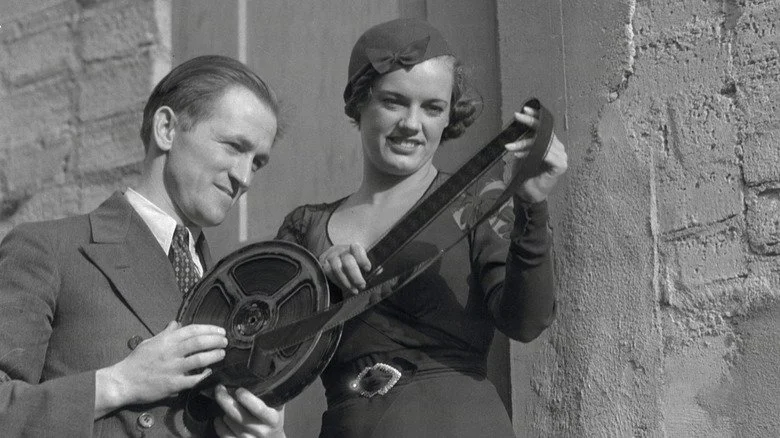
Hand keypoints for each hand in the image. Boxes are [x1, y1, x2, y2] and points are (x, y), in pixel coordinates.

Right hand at [95, 321, 226, 417]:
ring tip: (222, 353)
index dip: (209, 329)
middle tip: (225, 341)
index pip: (192, 330)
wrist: (123, 382)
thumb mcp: (150, 342)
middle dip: (215, 340)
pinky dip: (204, 375)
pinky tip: (211, 372)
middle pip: (199, 342)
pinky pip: (193, 379)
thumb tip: (176, 323)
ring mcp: (172, 368)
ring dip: (214, 355)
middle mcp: (171, 352)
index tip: (220, 330)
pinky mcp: (172, 384)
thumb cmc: (137, 361)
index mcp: (166, 340)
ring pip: (199, 359)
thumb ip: (166, 333)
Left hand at [213, 384, 285, 437]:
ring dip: (225, 410)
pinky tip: (220, 417)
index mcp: (272, 419)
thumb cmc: (272, 421)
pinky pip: (222, 433)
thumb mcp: (277, 407)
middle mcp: (260, 431)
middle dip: (225, 399)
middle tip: (220, 388)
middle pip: (237, 415)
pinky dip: (219, 423)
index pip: (258, 408)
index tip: (238, 389)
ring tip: (226, 402)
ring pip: (228, 421)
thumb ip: (269, 395)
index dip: (247, 398)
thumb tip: (254, 377)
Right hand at [318, 243, 371, 294]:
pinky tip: (345, 288)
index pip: (357, 249)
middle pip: (348, 261)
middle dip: (355, 275)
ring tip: (354, 290)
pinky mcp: (323, 263)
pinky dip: (338, 282)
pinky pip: (329, 273)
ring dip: (346, 282)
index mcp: (353, 247)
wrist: (337, 258)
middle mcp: (341, 249)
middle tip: (362, 285)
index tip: (368, 269)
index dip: (362, 259)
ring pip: (337, 268)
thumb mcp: (361, 261)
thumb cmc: (353, 262)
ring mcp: (331, 256)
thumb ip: (365, 266)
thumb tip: (370, 275)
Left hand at [504, 106, 567, 202]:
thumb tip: (518, 125)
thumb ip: (525, 140)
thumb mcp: (523, 152)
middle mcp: (558, 148)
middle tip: (517, 116)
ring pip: (543, 142)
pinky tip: (519, 156)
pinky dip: (531, 153)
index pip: (545, 126)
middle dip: (530, 123)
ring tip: (510, 147)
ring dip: (524, 143)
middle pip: (545, 131)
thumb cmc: (524, 173)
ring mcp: (561, 156)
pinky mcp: (560, 165)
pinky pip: (546, 153)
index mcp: (551, 143)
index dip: (536, 117)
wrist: (527, 194)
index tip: (525, 110)